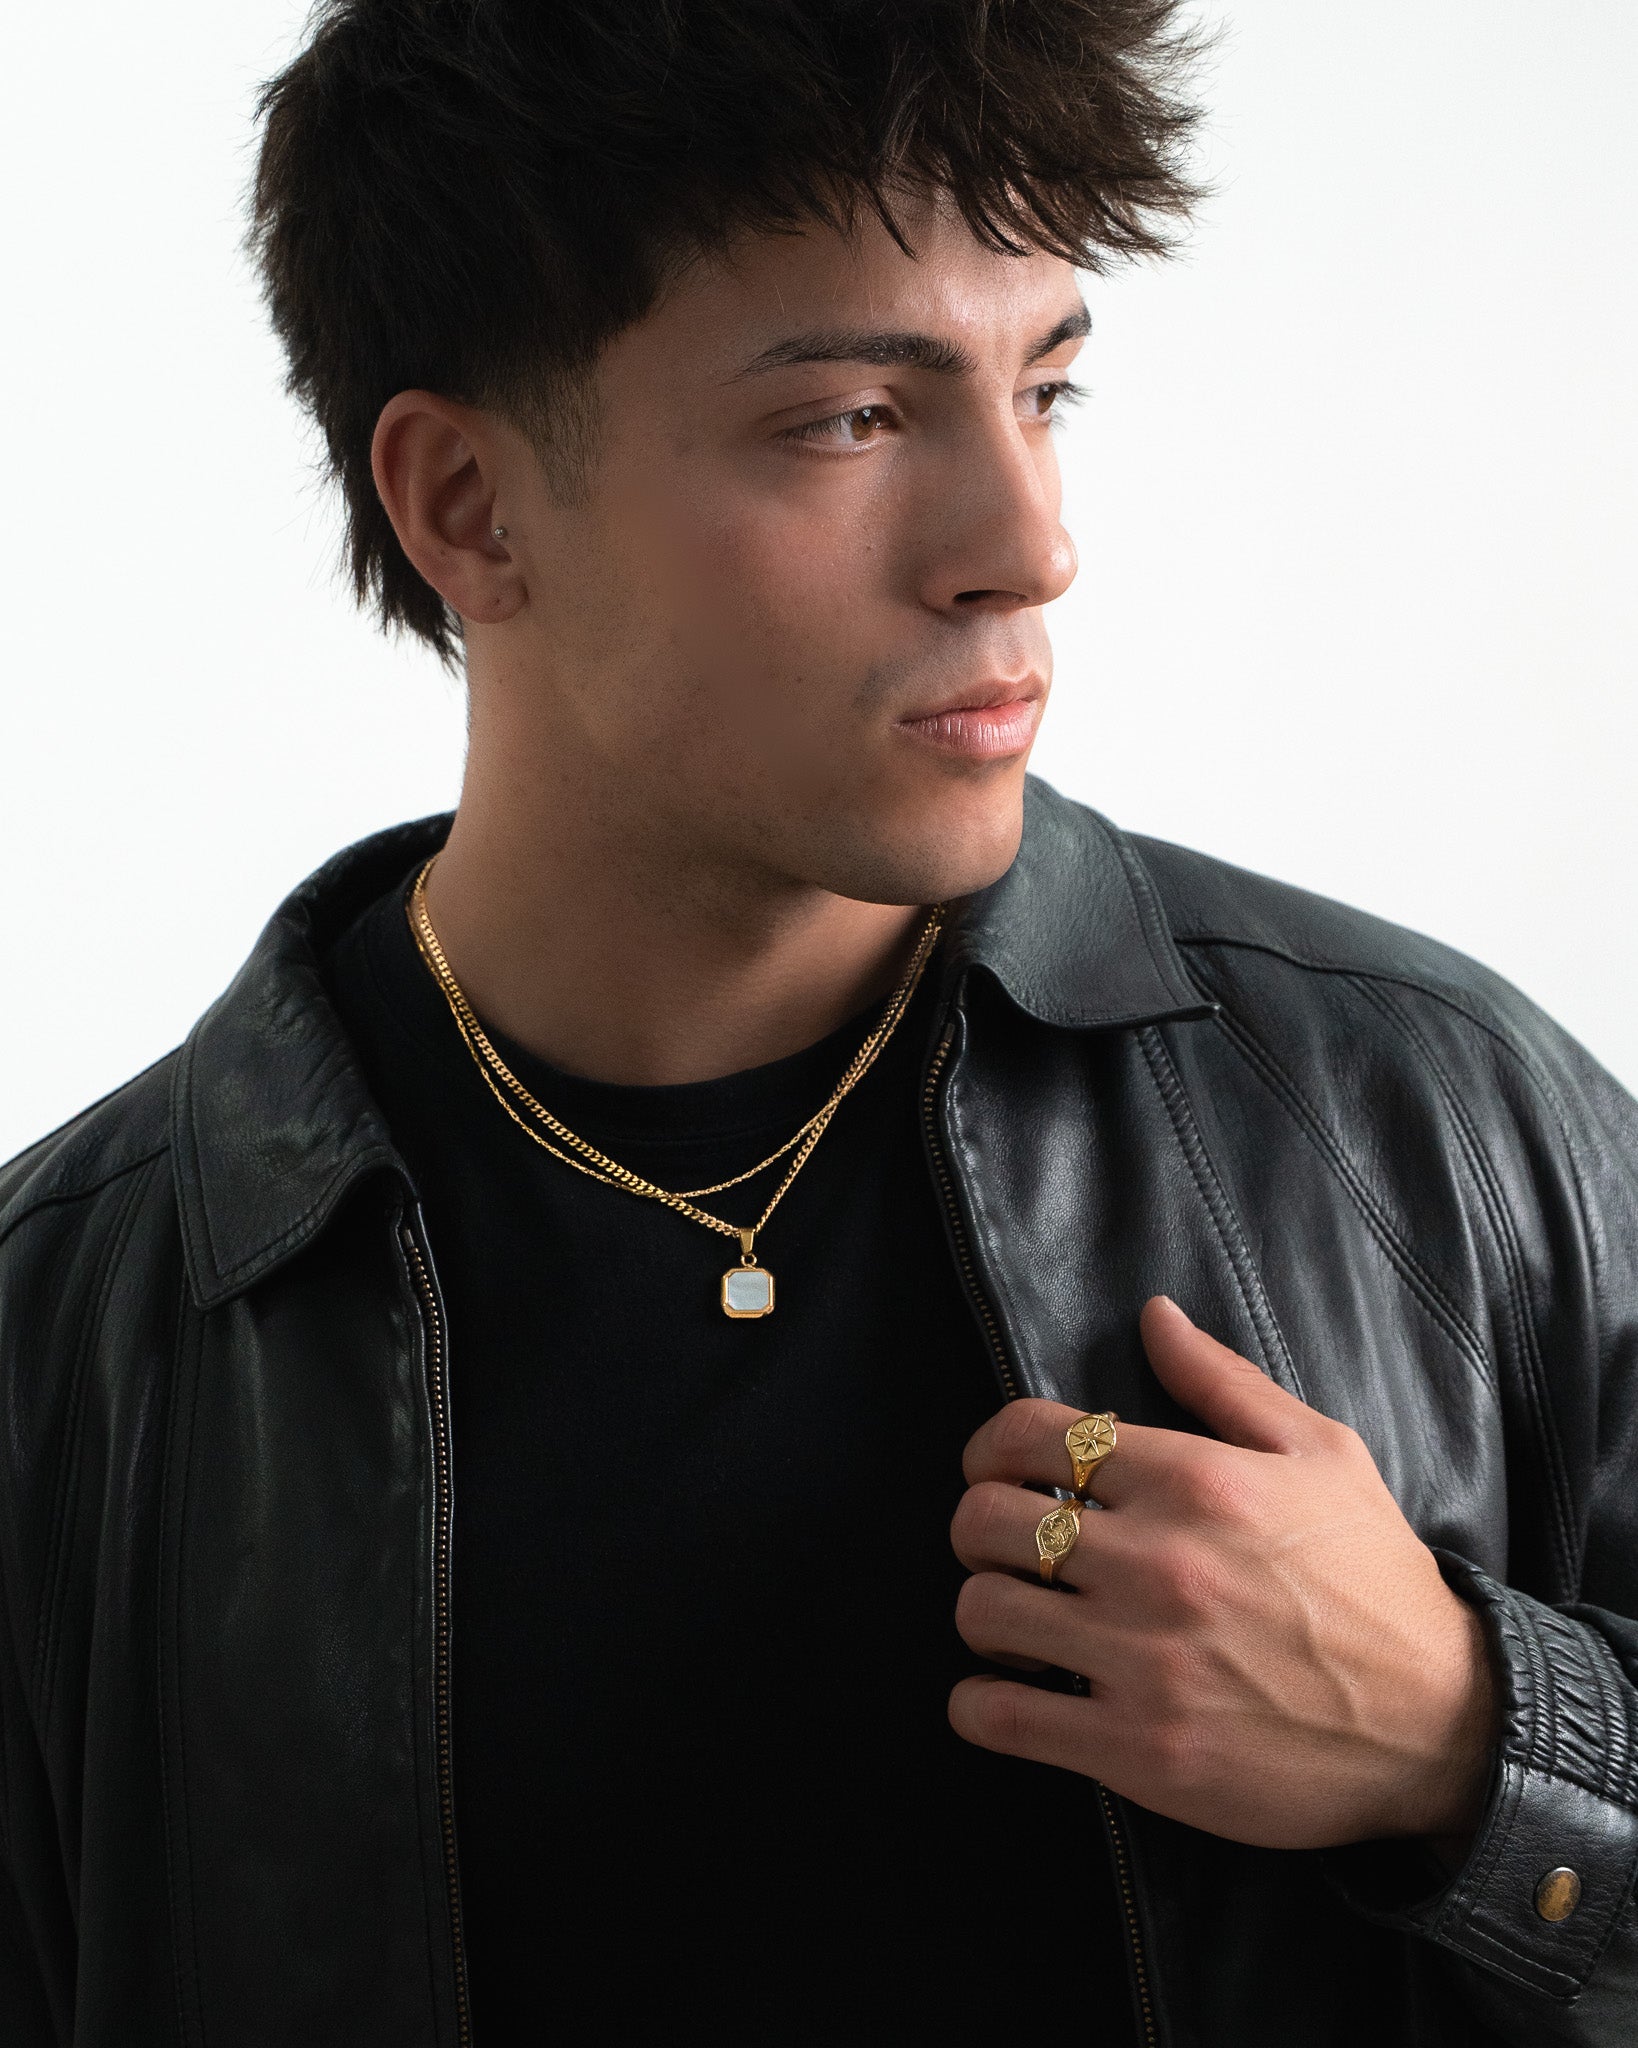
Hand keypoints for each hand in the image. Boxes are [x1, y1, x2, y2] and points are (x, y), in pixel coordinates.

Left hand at [947, 1297, 1497, 1850]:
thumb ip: (1223, 1380)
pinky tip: (1004, 1694)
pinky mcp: (1136, 1749)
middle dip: (978, 1525)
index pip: (1028, 1434)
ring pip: (982, 1612)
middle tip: (1005, 1545)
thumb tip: (1153, 1314)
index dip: (990, 1447)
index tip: (997, 1469)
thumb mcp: (1321, 1454)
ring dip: (983, 1610)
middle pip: (985, 1520)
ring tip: (1015, 1618)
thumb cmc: (1376, 1580)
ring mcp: (1141, 1659)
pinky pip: (999, 1716)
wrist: (1443, 1726)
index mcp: (1193, 1480)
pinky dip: (979, 1704)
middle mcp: (1157, 1562)